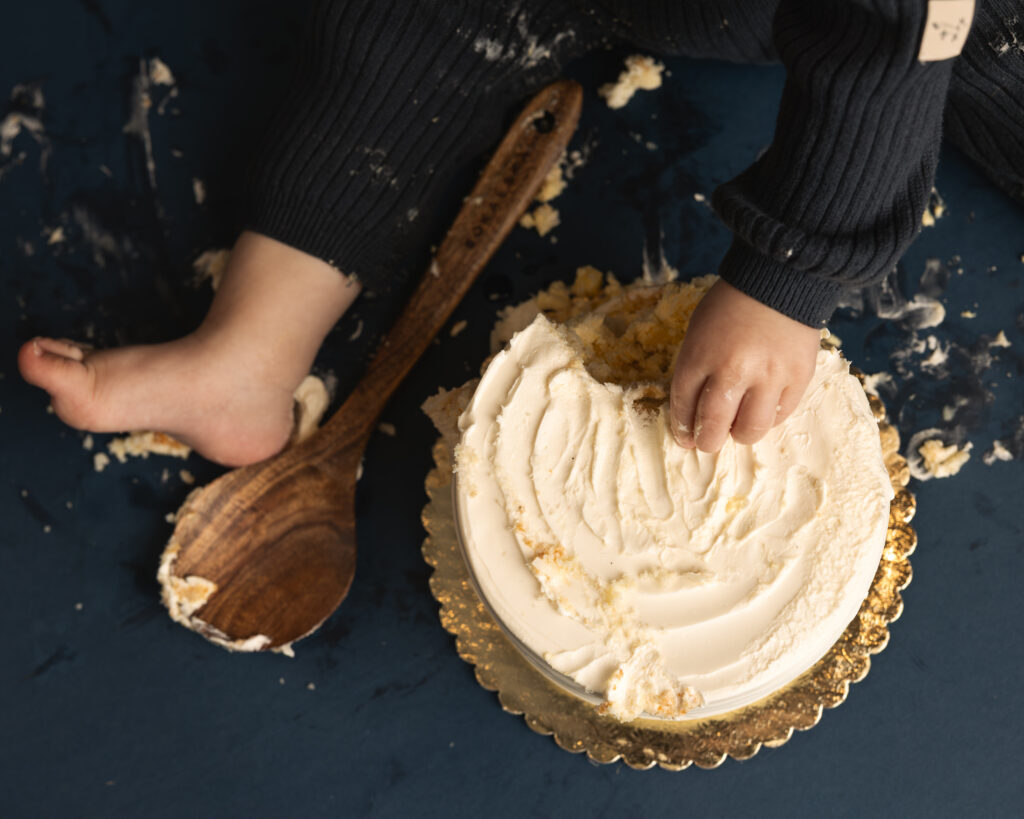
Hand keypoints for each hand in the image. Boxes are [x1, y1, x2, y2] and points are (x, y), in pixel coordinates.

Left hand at [669, 279, 820, 451]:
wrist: (780, 279)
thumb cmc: (731, 305)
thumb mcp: (698, 330)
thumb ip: (694, 368)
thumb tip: (693, 411)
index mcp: (700, 355)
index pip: (684, 404)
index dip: (682, 426)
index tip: (685, 437)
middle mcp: (733, 370)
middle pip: (714, 424)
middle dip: (706, 441)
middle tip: (708, 442)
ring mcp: (769, 376)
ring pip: (750, 429)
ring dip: (739, 435)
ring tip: (737, 429)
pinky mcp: (798, 377)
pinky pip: (781, 415)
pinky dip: (769, 418)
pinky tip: (762, 410)